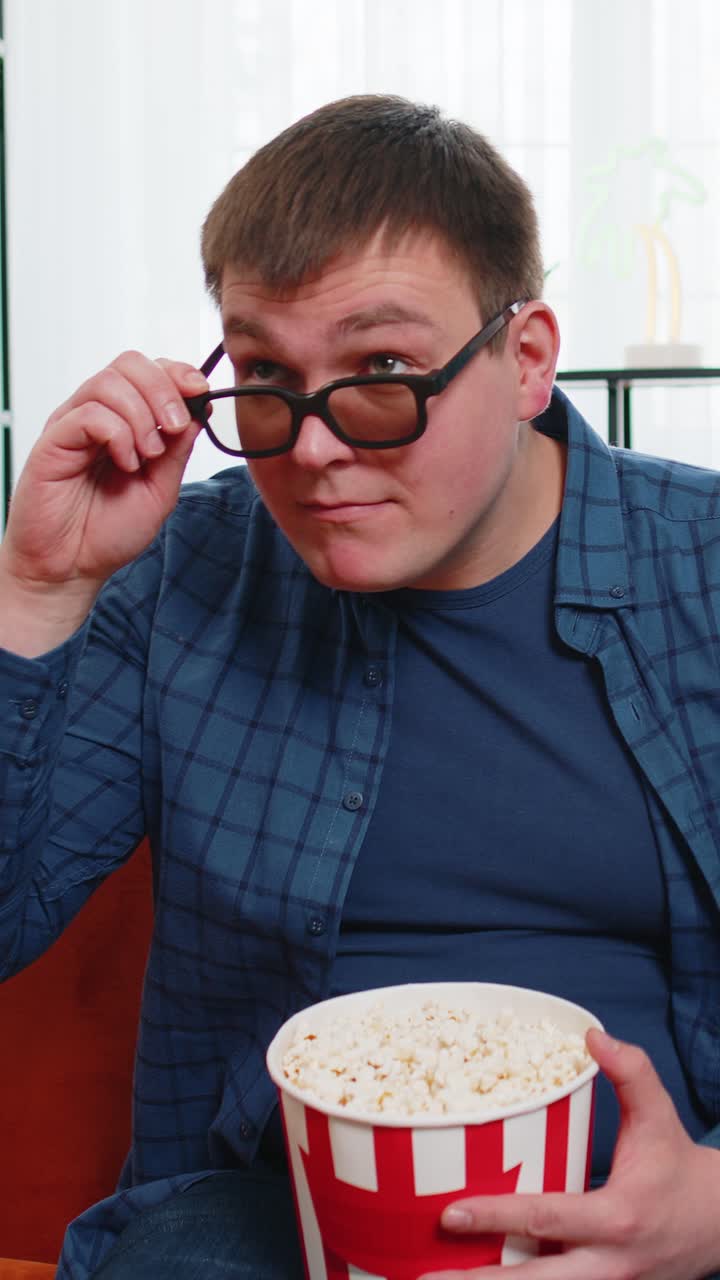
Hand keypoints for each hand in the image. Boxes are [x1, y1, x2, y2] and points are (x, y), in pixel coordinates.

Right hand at [0, 352, 206, 651]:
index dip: (178, 373)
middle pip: (129, 364)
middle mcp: (97, 415)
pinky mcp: (53, 441)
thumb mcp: (161, 489)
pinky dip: (118, 434)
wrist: (71, 567)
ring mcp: (73, 425)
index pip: (149, 371)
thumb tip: (200, 408)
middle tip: (174, 428)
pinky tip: (125, 463)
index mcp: (124, 421)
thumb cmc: (108, 532)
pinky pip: (89, 414)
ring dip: (141, 416)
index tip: (201, 391)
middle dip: (164, 390)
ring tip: (147, 457)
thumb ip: (178, 449)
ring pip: (109, 382)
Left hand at [420, 1029, 719, 1279]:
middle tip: (425, 1277)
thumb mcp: (660, 1117)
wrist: (717, 1225)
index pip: (547, 1220)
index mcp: (616, 1218)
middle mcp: (607, 1263)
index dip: (496, 1217)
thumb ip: (631, 1073)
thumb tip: (593, 1037)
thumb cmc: (677, 1168)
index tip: (449, 1214)